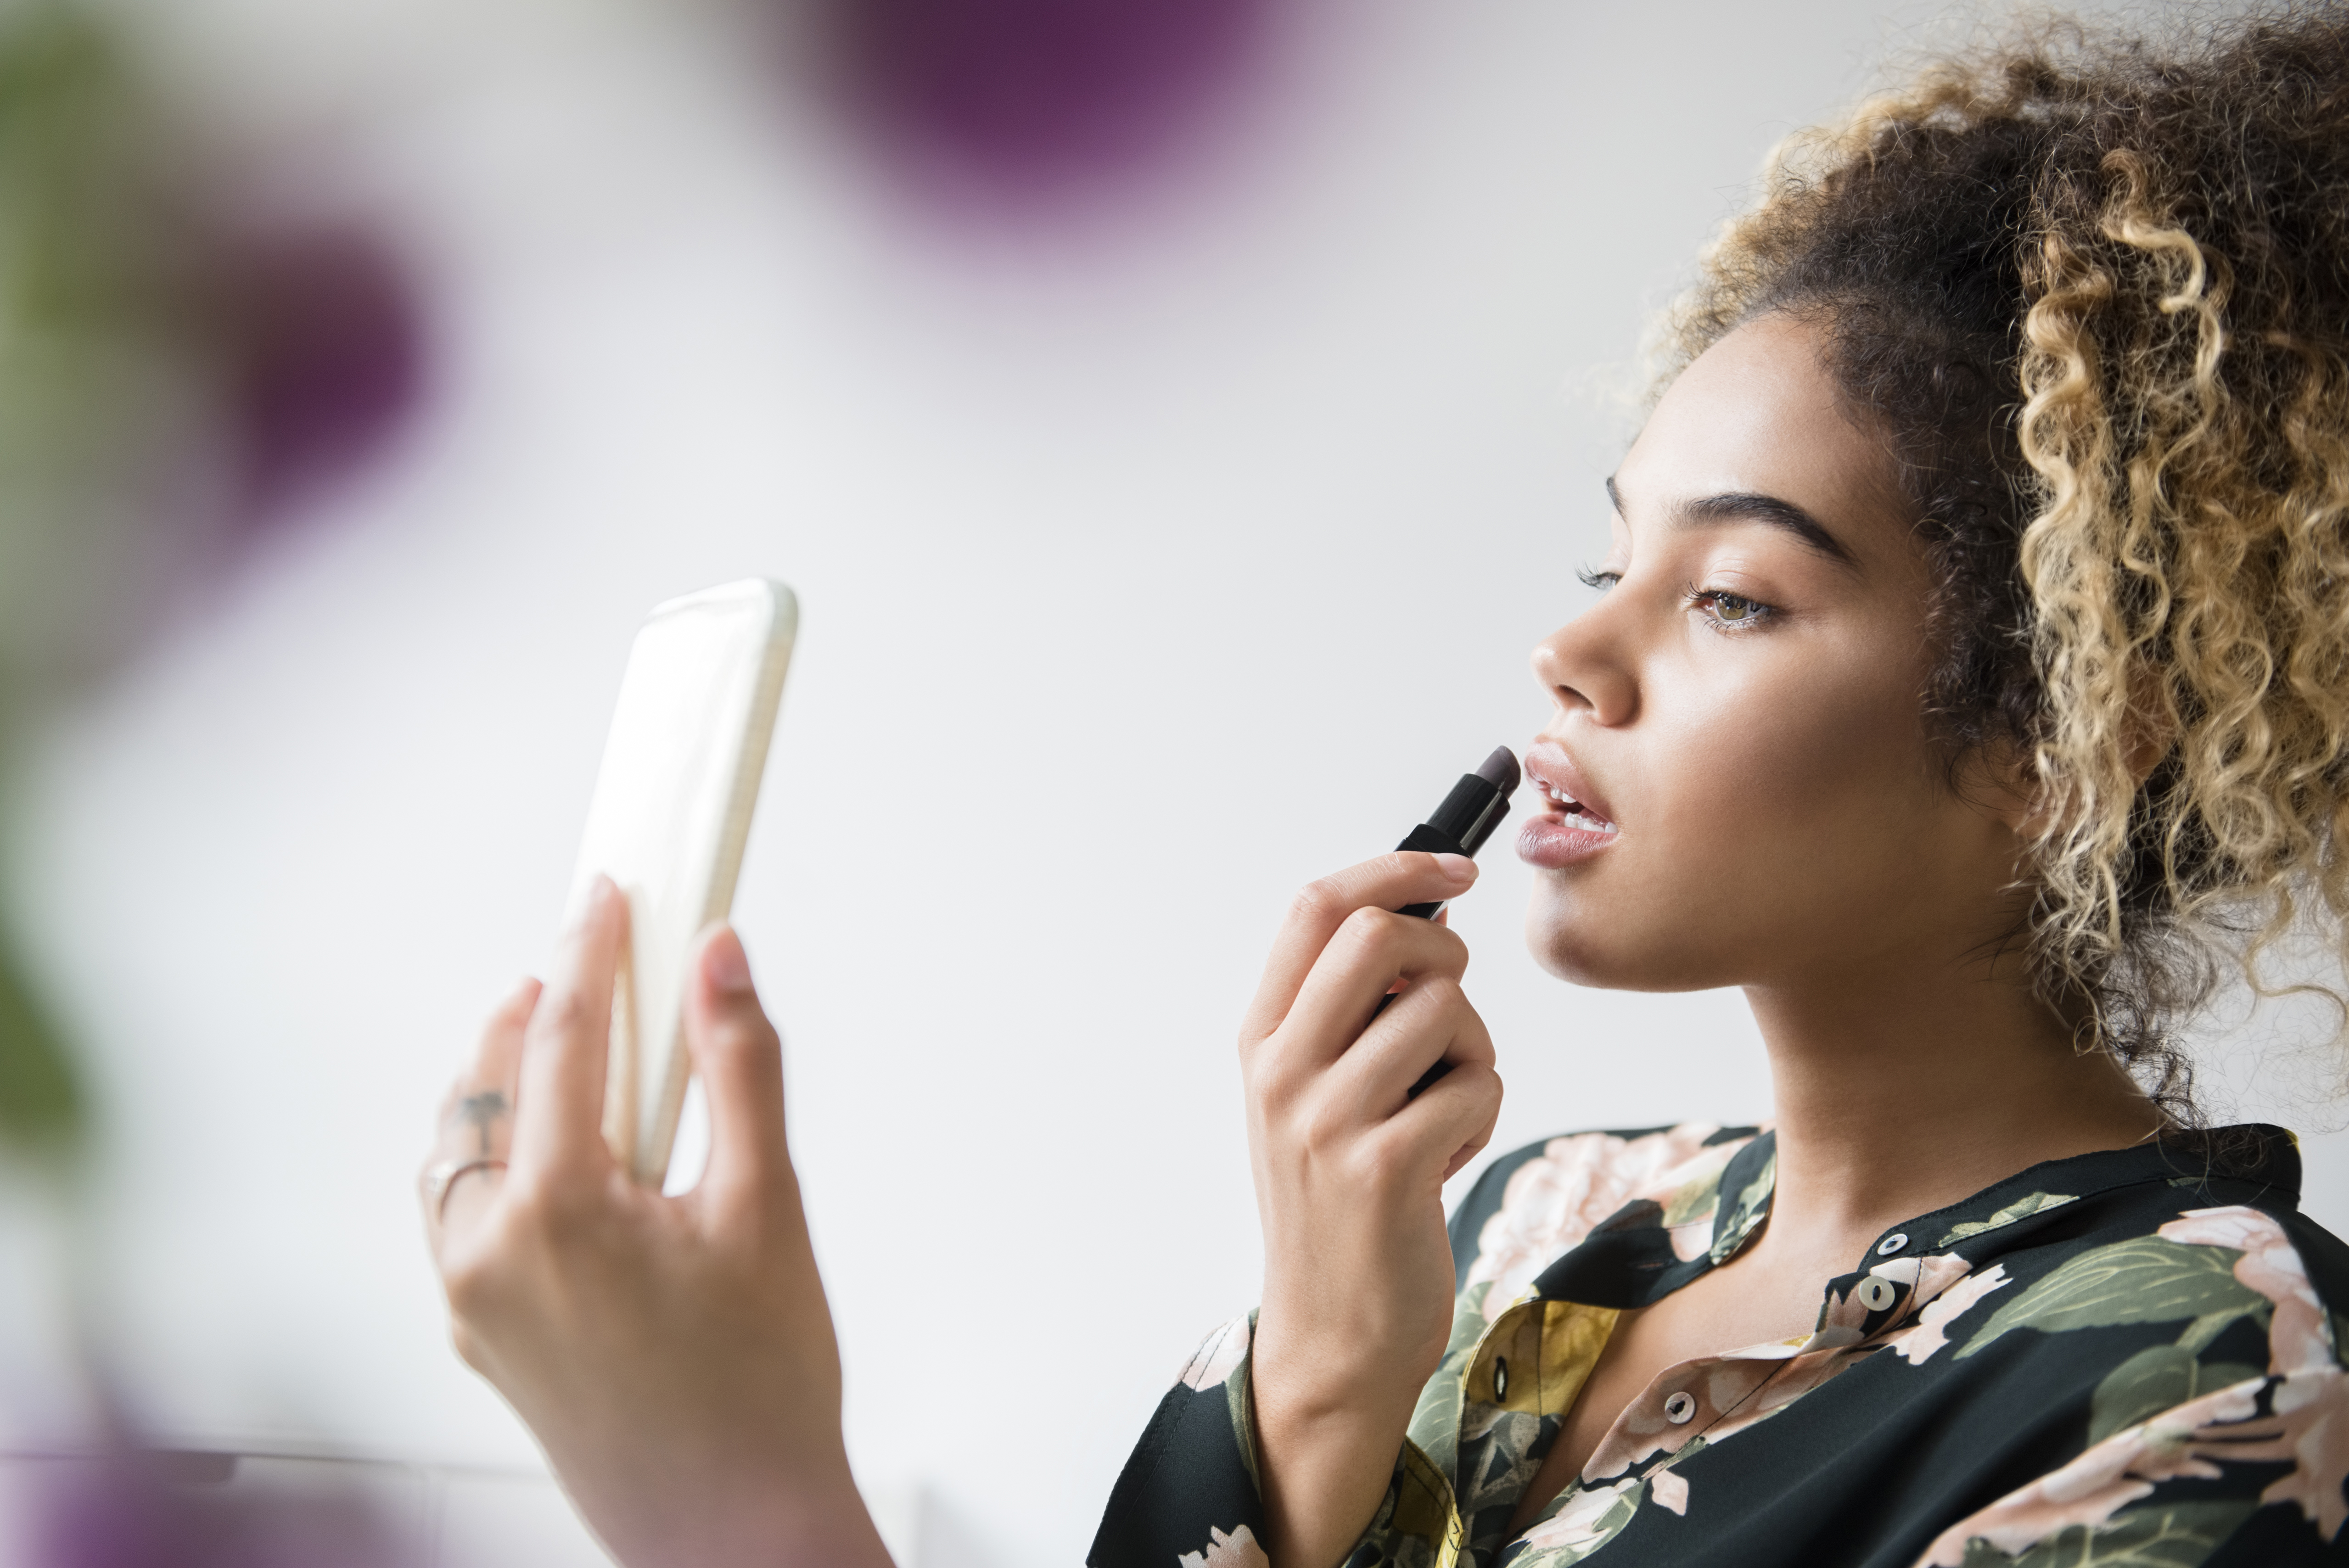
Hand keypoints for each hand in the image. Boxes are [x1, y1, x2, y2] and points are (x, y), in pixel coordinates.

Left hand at [419, 878, 892, 1567]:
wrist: (732, 1530)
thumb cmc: (759, 1387)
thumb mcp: (766, 1205)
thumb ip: (738, 1066)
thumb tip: (718, 959)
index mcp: (555, 1210)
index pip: (563, 1037)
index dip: (591, 949)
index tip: (609, 893)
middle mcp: (487, 1252)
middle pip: (490, 1086)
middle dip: (539, 1010)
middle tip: (593, 953)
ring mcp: (473, 1300)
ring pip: (460, 1151)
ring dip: (504, 1084)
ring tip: (568, 1042)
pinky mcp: (481, 1334)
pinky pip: (460, 1212)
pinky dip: (494, 1156)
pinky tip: (553, 1146)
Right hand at [1240, 853, 1502, 1567]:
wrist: (1333, 1335)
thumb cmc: (1343, 1201)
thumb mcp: (1317, 1095)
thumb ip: (1349, 1011)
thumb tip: (1426, 914)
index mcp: (1261, 1039)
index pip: (1317, 906)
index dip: (1396, 868)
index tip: (1458, 866)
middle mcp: (1282, 1070)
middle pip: (1381, 936)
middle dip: (1447, 953)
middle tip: (1451, 1008)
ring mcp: (1328, 1119)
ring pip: (1446, 1011)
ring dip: (1473, 1053)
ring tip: (1443, 1109)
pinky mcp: (1386, 1167)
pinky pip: (1477, 1084)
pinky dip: (1483, 1112)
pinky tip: (1449, 1157)